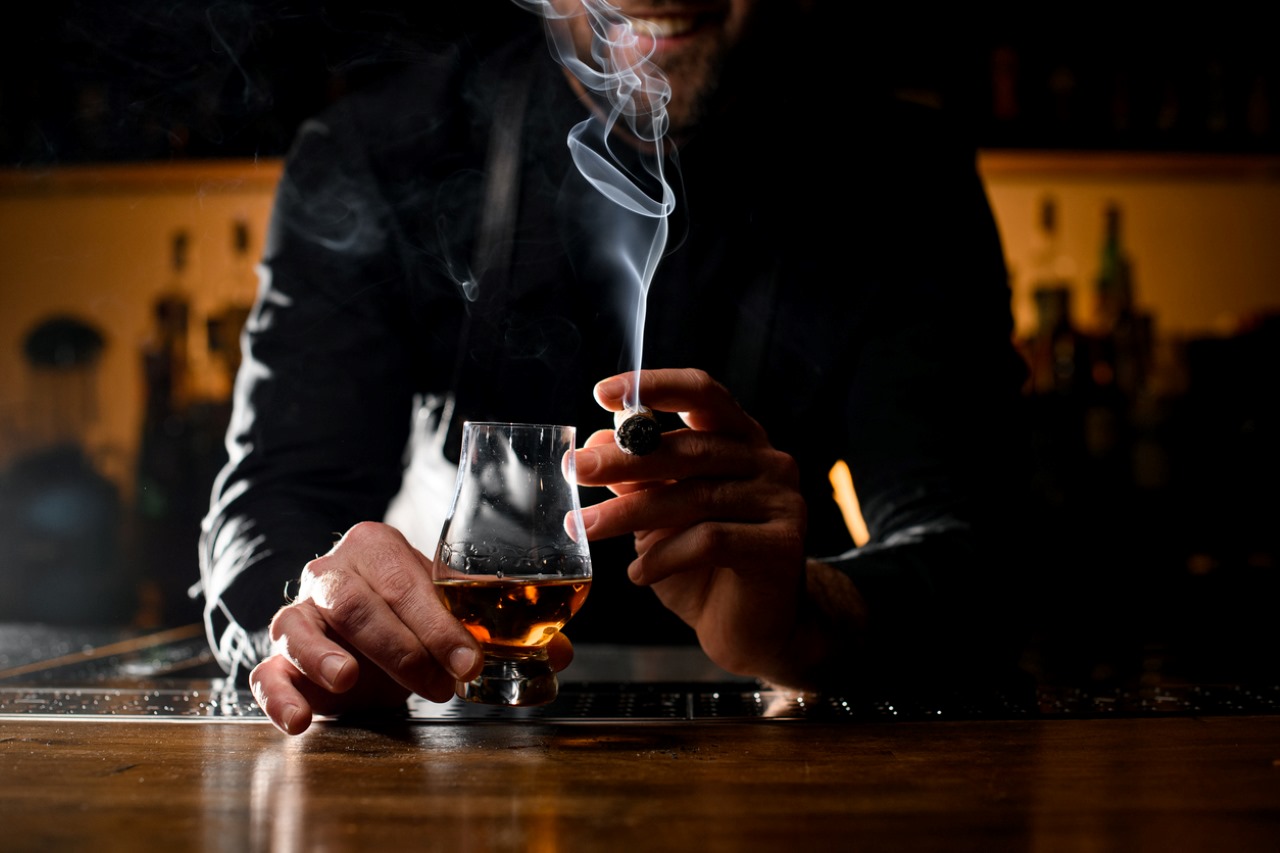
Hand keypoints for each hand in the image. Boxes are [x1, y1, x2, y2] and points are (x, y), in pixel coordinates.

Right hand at [248, 521, 573, 734]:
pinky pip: (265, 671)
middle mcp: (332, 573)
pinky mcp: (275, 656)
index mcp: (378, 548)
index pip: (406, 581)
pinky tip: (301, 718)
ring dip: (327, 655)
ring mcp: (298, 612)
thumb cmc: (407, 614)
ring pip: (300, 624)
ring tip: (352, 680)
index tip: (470, 662)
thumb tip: (562, 652)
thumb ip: (503, 632)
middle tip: (440, 684)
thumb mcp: (449, 615)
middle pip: (359, 602)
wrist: (350, 624)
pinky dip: (279, 695)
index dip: (441, 624)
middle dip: (403, 646)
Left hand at [571, 368, 815, 681]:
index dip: (655, 387)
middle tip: (576, 470)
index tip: (602, 393)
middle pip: (692, 448)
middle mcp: (769, 461)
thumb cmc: (705, 565)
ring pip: (695, 497)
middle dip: (626, 459)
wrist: (754, 628)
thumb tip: (596, 442)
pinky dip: (664, 557)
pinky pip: (711, 541)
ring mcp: (783, 500)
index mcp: (741, 438)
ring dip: (629, 513)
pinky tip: (637, 574)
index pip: (703, 393)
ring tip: (586, 527)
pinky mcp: (783, 544)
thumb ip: (637, 478)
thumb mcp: (661, 515)